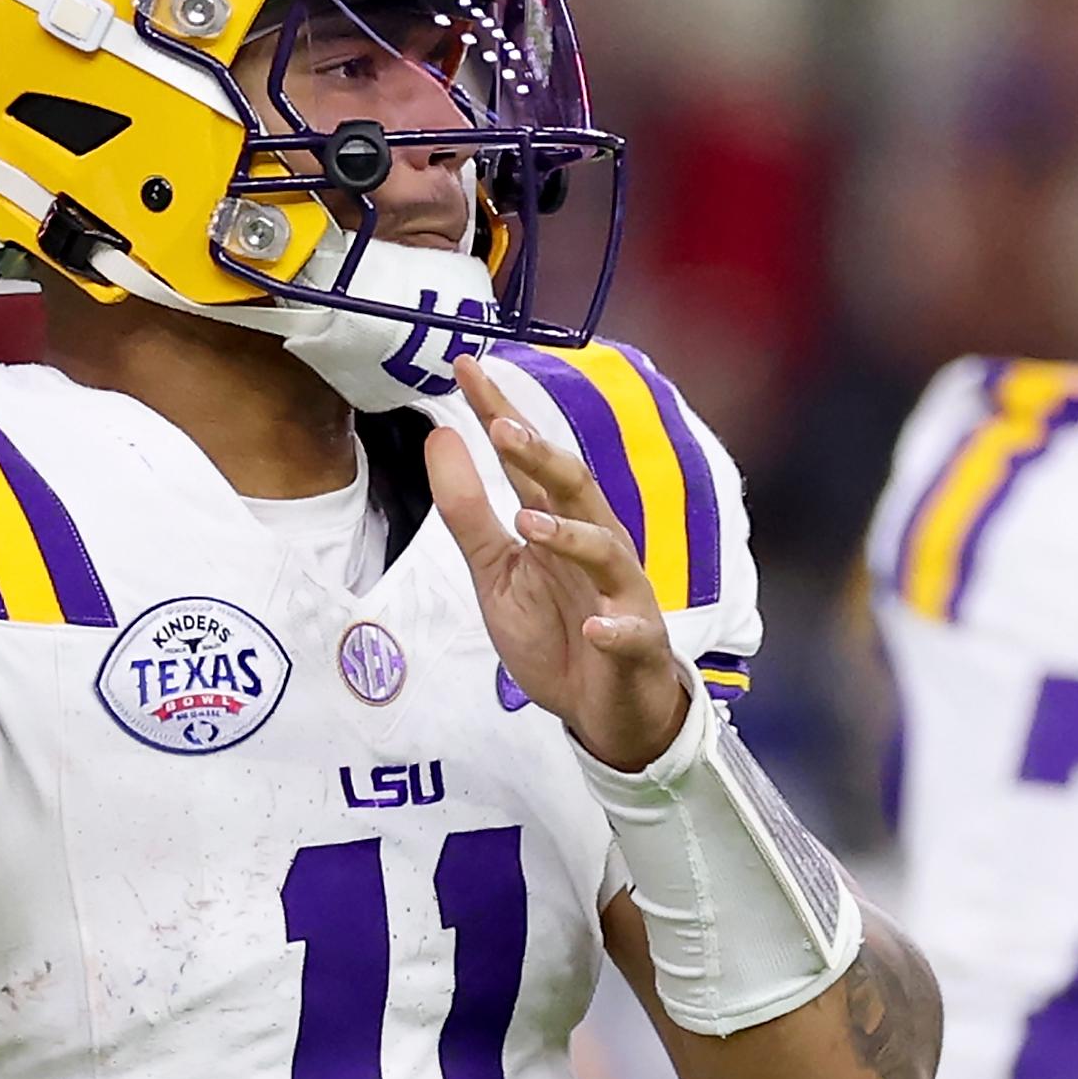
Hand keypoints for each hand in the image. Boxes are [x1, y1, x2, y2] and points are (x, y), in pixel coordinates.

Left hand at [428, 356, 690, 770]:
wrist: (604, 710)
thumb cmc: (555, 634)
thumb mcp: (495, 573)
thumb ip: (468, 512)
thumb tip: (440, 437)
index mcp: (558, 525)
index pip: (528, 461)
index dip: (499, 413)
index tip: (464, 368)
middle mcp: (596, 546)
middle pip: (576, 488)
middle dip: (542, 455)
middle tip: (502, 425)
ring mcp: (621, 593)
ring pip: (607, 551)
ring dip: (571, 535)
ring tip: (529, 523)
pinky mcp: (637, 643)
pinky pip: (630, 632)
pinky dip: (614, 629)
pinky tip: (596, 628)